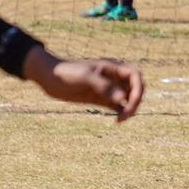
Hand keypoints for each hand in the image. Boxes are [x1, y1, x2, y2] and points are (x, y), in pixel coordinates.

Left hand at [22, 47, 143, 121]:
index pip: (135, 75)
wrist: (49, 78)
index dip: (138, 88)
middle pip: (135, 88)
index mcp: (112, 67)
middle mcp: (113, 77)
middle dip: (135, 101)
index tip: (130, 101)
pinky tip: (117, 120)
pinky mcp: (101, 98)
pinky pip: (117, 106)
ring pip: (128, 98)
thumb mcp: (84, 77)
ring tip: (121, 120)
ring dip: (129, 108)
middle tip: (127, 113)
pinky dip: (121, 112)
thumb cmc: (66, 72)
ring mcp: (108, 88)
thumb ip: (104, 86)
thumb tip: (122, 99)